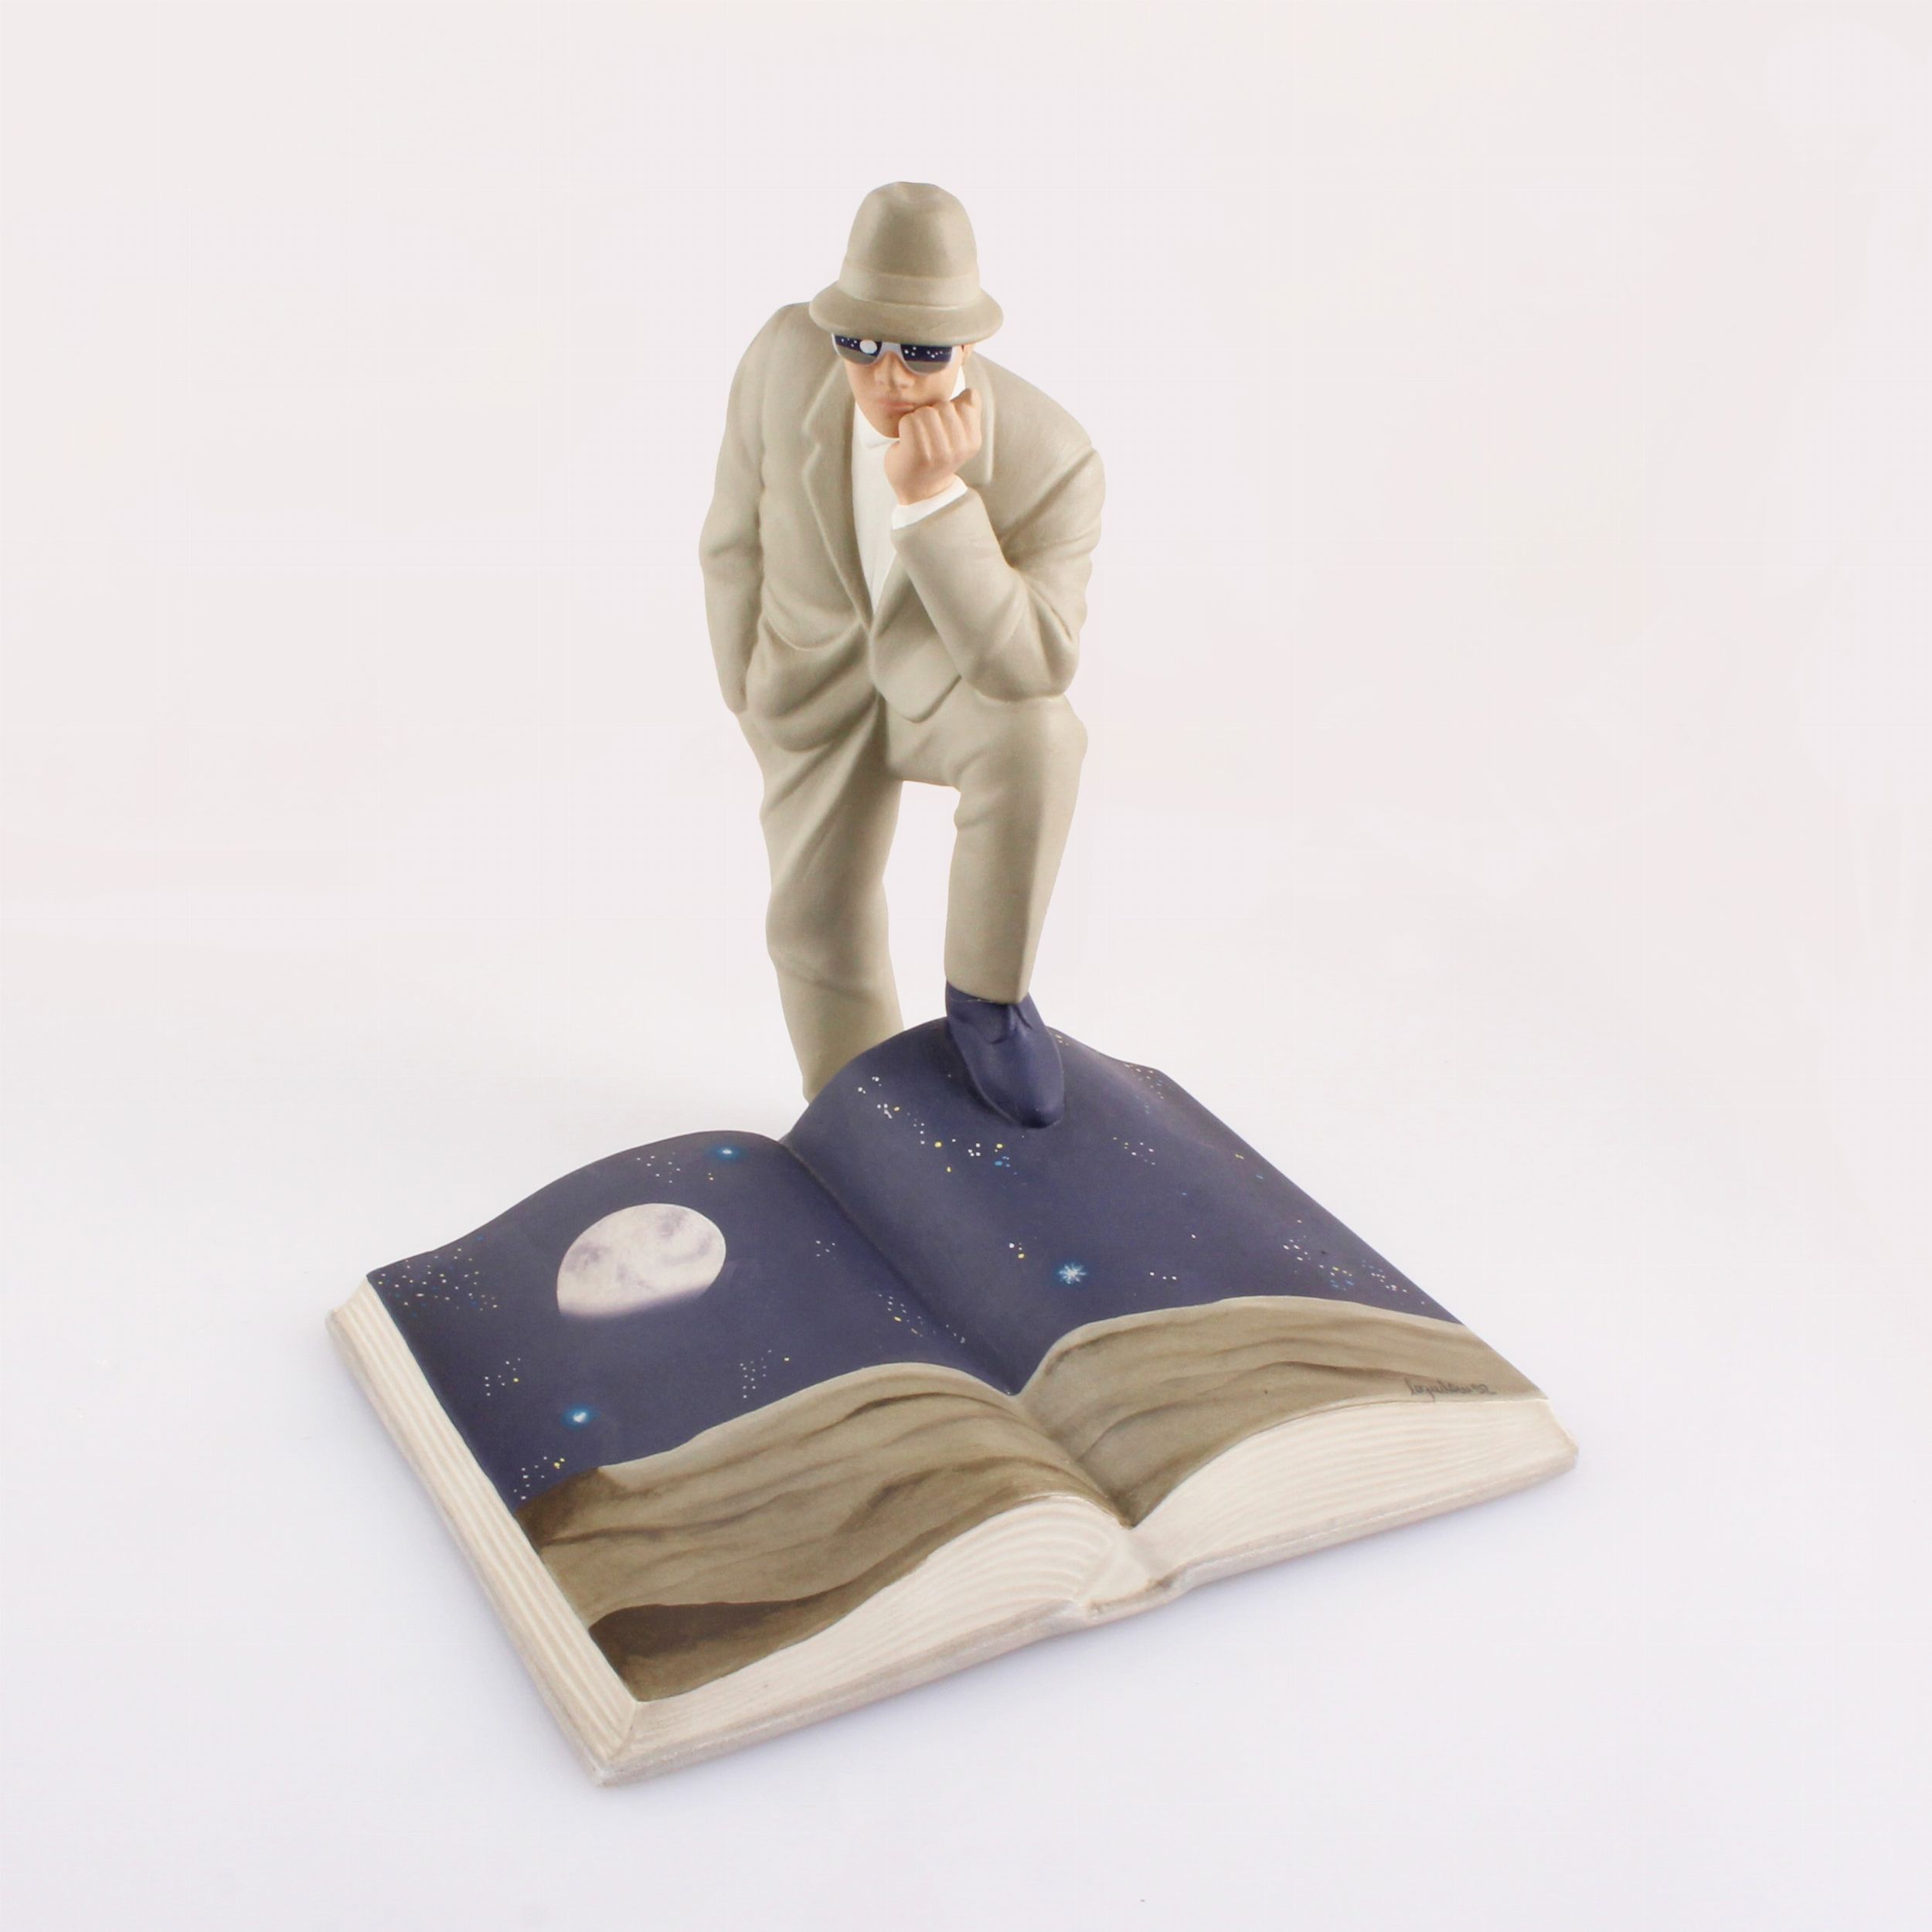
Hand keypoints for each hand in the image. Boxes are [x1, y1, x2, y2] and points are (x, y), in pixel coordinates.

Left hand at [884, 388, 982, 505]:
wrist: (921, 492)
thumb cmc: (937, 458)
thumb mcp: (962, 437)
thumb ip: (969, 413)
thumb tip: (970, 392)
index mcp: (973, 440)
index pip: (967, 400)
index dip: (951, 407)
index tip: (945, 426)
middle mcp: (959, 447)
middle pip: (943, 404)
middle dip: (932, 413)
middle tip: (928, 434)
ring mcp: (939, 452)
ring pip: (925, 411)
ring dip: (917, 420)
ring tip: (918, 438)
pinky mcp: (917, 454)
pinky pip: (909, 421)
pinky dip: (904, 427)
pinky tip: (907, 441)